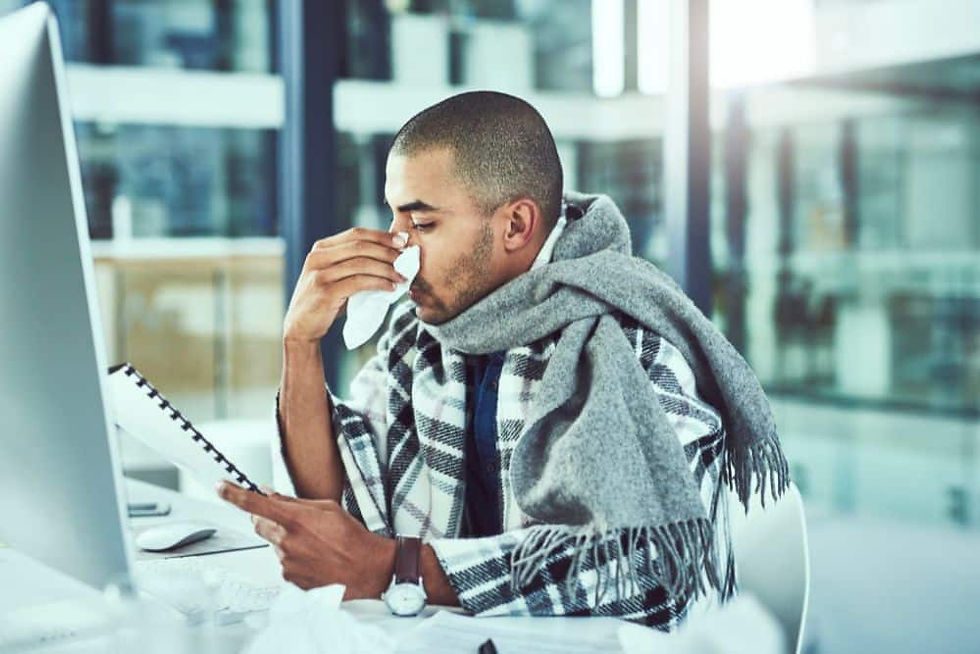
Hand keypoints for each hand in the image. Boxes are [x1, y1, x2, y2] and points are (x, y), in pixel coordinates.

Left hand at [216, 481, 395, 598]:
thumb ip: (294, 501)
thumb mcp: (327, 508)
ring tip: (314, 543)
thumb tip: (270, 494)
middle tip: (289, 518)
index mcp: (295, 519)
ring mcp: (286, 563)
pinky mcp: (289, 579)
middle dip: (266, 518)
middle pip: (259, 524)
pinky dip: (293, 558)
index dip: (233, 494)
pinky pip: (282, 563)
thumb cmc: (352, 538)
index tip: (221, 487)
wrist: (366, 570)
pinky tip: (314, 557)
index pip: (255, 504)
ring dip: (285, 540)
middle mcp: (286, 542)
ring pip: (273, 544)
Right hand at [283, 227, 409, 343]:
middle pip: (360, 246)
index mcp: (321, 248)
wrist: (301, 327)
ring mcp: (320, 274)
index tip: (402, 241)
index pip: (356, 234)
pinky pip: (359, 282)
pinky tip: (390, 288)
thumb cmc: (325, 301)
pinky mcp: (325, 292)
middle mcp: (318, 257)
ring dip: (387, 269)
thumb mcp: (336, 276)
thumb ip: (354, 264)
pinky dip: (378, 283)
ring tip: (402, 276)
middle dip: (387, 251)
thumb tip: (392, 256)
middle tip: (406, 259)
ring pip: (362, 264)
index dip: (381, 235)